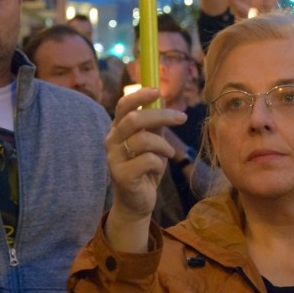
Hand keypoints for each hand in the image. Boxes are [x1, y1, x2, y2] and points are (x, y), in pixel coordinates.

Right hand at [104, 87, 186, 251]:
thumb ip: (154, 123)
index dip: (139, 96)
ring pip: (143, 140)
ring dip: (163, 145)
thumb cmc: (145, 168)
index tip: (158, 91)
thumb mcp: (153, 142)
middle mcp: (112, 141)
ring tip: (168, 154)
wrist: (137, 201)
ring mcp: (114, 159)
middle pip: (134, 119)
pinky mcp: (121, 175)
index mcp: (118, 129)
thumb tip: (162, 99)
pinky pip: (148, 160)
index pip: (123, 105)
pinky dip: (159, 163)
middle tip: (182, 118)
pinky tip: (158, 170)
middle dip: (161, 116)